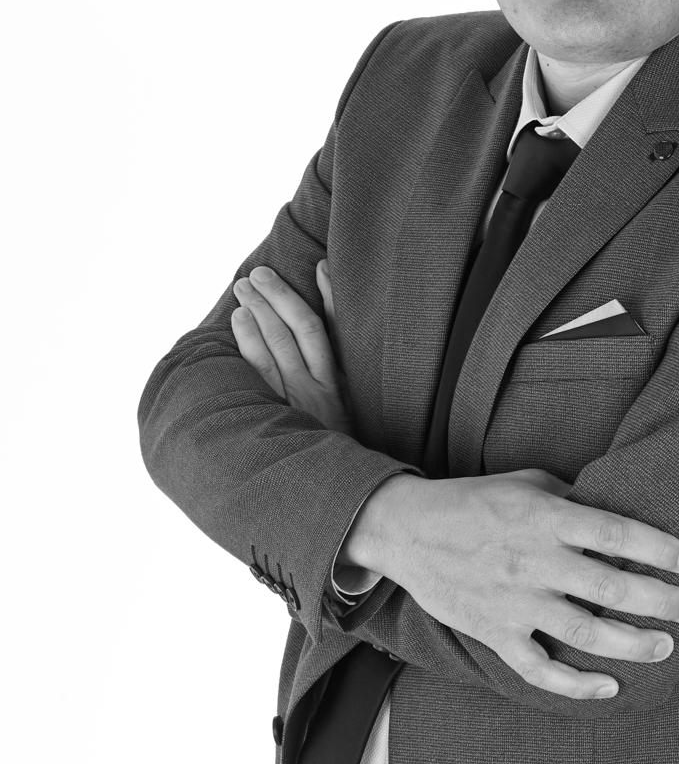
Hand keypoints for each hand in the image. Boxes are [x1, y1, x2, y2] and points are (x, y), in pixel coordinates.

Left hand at [231, 260, 353, 433]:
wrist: (345, 497)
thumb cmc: (347, 449)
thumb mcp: (355, 409)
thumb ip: (346, 368)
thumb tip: (336, 321)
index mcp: (339, 385)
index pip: (326, 329)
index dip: (321, 295)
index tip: (316, 266)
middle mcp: (315, 391)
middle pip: (291, 332)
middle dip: (273, 299)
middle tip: (255, 276)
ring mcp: (292, 406)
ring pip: (270, 351)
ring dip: (254, 318)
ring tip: (242, 295)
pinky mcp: (273, 422)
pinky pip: (255, 379)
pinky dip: (247, 349)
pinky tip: (238, 328)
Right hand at [349, 468, 678, 698]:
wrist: (407, 530)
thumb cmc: (474, 501)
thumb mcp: (526, 483)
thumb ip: (571, 499)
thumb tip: (619, 509)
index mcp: (546, 518)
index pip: (615, 533)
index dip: (657, 549)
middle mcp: (535, 561)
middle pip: (610, 588)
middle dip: (659, 602)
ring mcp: (514, 602)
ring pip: (584, 632)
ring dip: (631, 644)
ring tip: (663, 646)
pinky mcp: (494, 632)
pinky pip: (540, 669)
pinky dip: (576, 684)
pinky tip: (608, 686)